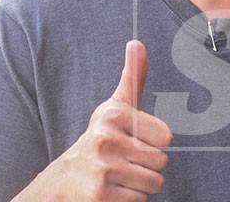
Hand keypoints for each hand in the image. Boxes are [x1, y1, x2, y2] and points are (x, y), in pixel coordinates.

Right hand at [13, 40, 172, 200]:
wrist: (62, 181)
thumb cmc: (99, 139)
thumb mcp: (115, 106)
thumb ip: (133, 76)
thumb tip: (137, 43)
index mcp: (114, 115)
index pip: (167, 137)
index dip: (155, 143)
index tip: (135, 141)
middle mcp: (106, 140)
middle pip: (162, 162)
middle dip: (149, 167)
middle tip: (126, 162)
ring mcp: (102, 171)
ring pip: (153, 184)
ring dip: (141, 186)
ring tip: (119, 177)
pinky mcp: (100, 198)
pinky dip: (129, 201)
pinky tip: (111, 193)